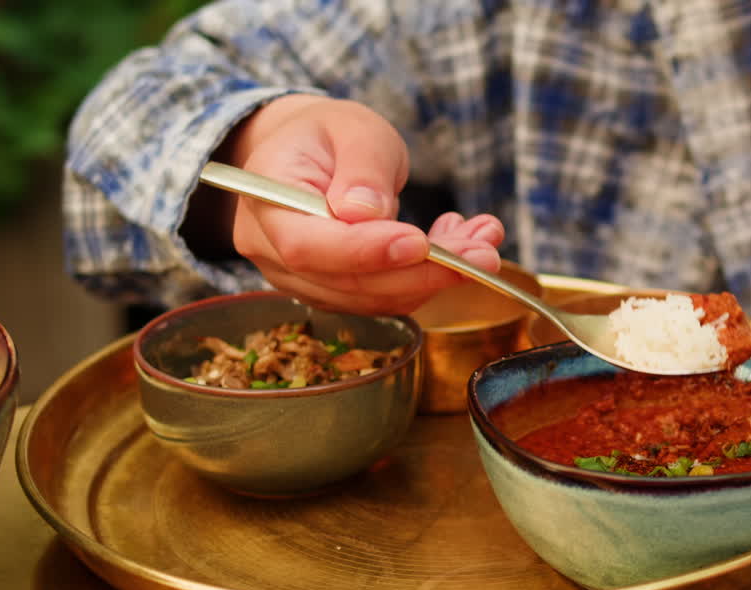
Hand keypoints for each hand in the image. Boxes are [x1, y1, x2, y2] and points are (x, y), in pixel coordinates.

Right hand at [224, 94, 503, 314]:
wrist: (310, 153)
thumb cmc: (330, 135)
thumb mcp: (354, 129)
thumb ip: (362, 168)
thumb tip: (366, 213)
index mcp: (267, 198)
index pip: (307, 245)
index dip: (365, 252)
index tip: (421, 244)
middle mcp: (273, 251)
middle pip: (347, 282)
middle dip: (423, 272)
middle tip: (483, 253)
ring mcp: (300, 279)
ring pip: (373, 298)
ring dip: (436, 278)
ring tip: (483, 241)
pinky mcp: (333, 292)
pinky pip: (384, 298)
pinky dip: (428, 280)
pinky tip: (459, 248)